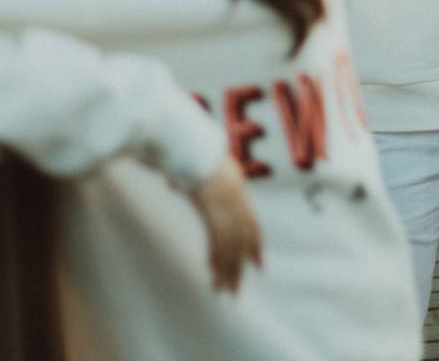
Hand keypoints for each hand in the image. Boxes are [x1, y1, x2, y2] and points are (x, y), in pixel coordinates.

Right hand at [190, 154, 262, 292]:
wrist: (193, 146)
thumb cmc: (194, 151)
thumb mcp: (207, 165)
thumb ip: (203, 179)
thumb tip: (178, 184)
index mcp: (237, 191)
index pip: (252, 224)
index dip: (255, 245)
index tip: (260, 266)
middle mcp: (236, 202)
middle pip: (240, 241)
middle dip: (239, 267)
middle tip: (236, 292)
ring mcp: (225, 207)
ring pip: (229, 246)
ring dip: (227, 271)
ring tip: (225, 292)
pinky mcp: (212, 211)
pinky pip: (216, 242)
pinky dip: (215, 260)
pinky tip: (213, 275)